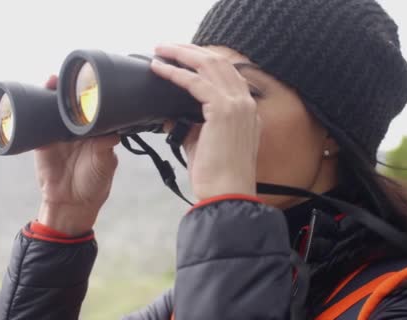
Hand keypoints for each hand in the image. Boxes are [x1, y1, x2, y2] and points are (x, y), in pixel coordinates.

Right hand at [35, 75, 119, 235]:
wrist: (71, 203)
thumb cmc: (94, 183)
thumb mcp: (104, 165)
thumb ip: (105, 150)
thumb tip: (112, 135)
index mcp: (97, 130)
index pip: (94, 106)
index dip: (91, 93)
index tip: (90, 81)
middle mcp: (78, 128)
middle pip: (71, 102)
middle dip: (68, 86)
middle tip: (65, 75)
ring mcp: (59, 132)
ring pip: (53, 108)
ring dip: (50, 94)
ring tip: (50, 80)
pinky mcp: (42, 141)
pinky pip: (36, 124)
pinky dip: (32, 114)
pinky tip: (30, 101)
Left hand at [151, 44, 260, 200]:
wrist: (227, 194)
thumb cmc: (217, 175)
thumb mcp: (202, 144)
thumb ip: (189, 126)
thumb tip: (168, 116)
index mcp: (246, 111)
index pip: (226, 74)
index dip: (203, 61)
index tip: (182, 57)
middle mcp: (246, 103)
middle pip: (218, 62)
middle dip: (191, 51)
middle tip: (168, 47)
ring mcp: (238, 105)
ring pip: (208, 65)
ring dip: (181, 54)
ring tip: (161, 50)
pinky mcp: (224, 110)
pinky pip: (196, 82)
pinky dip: (176, 73)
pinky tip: (160, 69)